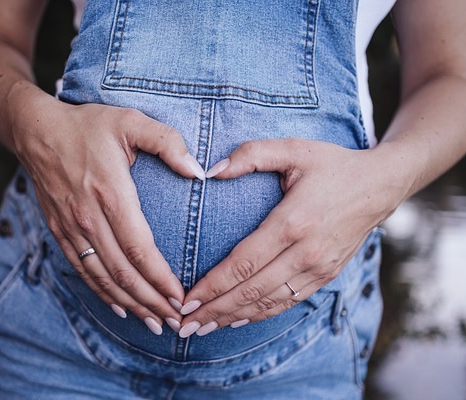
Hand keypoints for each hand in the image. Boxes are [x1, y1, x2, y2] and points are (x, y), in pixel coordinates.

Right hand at [8, 87, 205, 333]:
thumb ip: (167, 142)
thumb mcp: (130, 121)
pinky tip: (120, 307)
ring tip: (153, 323)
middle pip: (123, 272)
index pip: (139, 249)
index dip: (160, 279)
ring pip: (103, 278)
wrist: (36, 131)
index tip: (181, 298)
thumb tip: (198, 170)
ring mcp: (72, 228)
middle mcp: (89, 217)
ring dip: (130, 304)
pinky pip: (83, 270)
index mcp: (111, 193)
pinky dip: (102, 293)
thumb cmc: (88, 125)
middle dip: (151, 301)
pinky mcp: (60, 231)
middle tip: (175, 322)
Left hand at [177, 138, 404, 336]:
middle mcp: (306, 252)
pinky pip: (288, 302)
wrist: (381, 185)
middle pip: (251, 291)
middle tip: (183, 324)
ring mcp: (318, 268)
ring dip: (232, 318)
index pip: (243, 263)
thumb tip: (210, 171)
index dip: (212, 286)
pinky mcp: (326, 276)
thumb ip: (250, 154)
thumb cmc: (333, 165)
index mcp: (293, 222)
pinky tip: (236, 320)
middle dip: (214, 310)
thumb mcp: (293, 149)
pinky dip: (259, 315)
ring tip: (201, 329)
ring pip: (268, 303)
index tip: (186, 300)